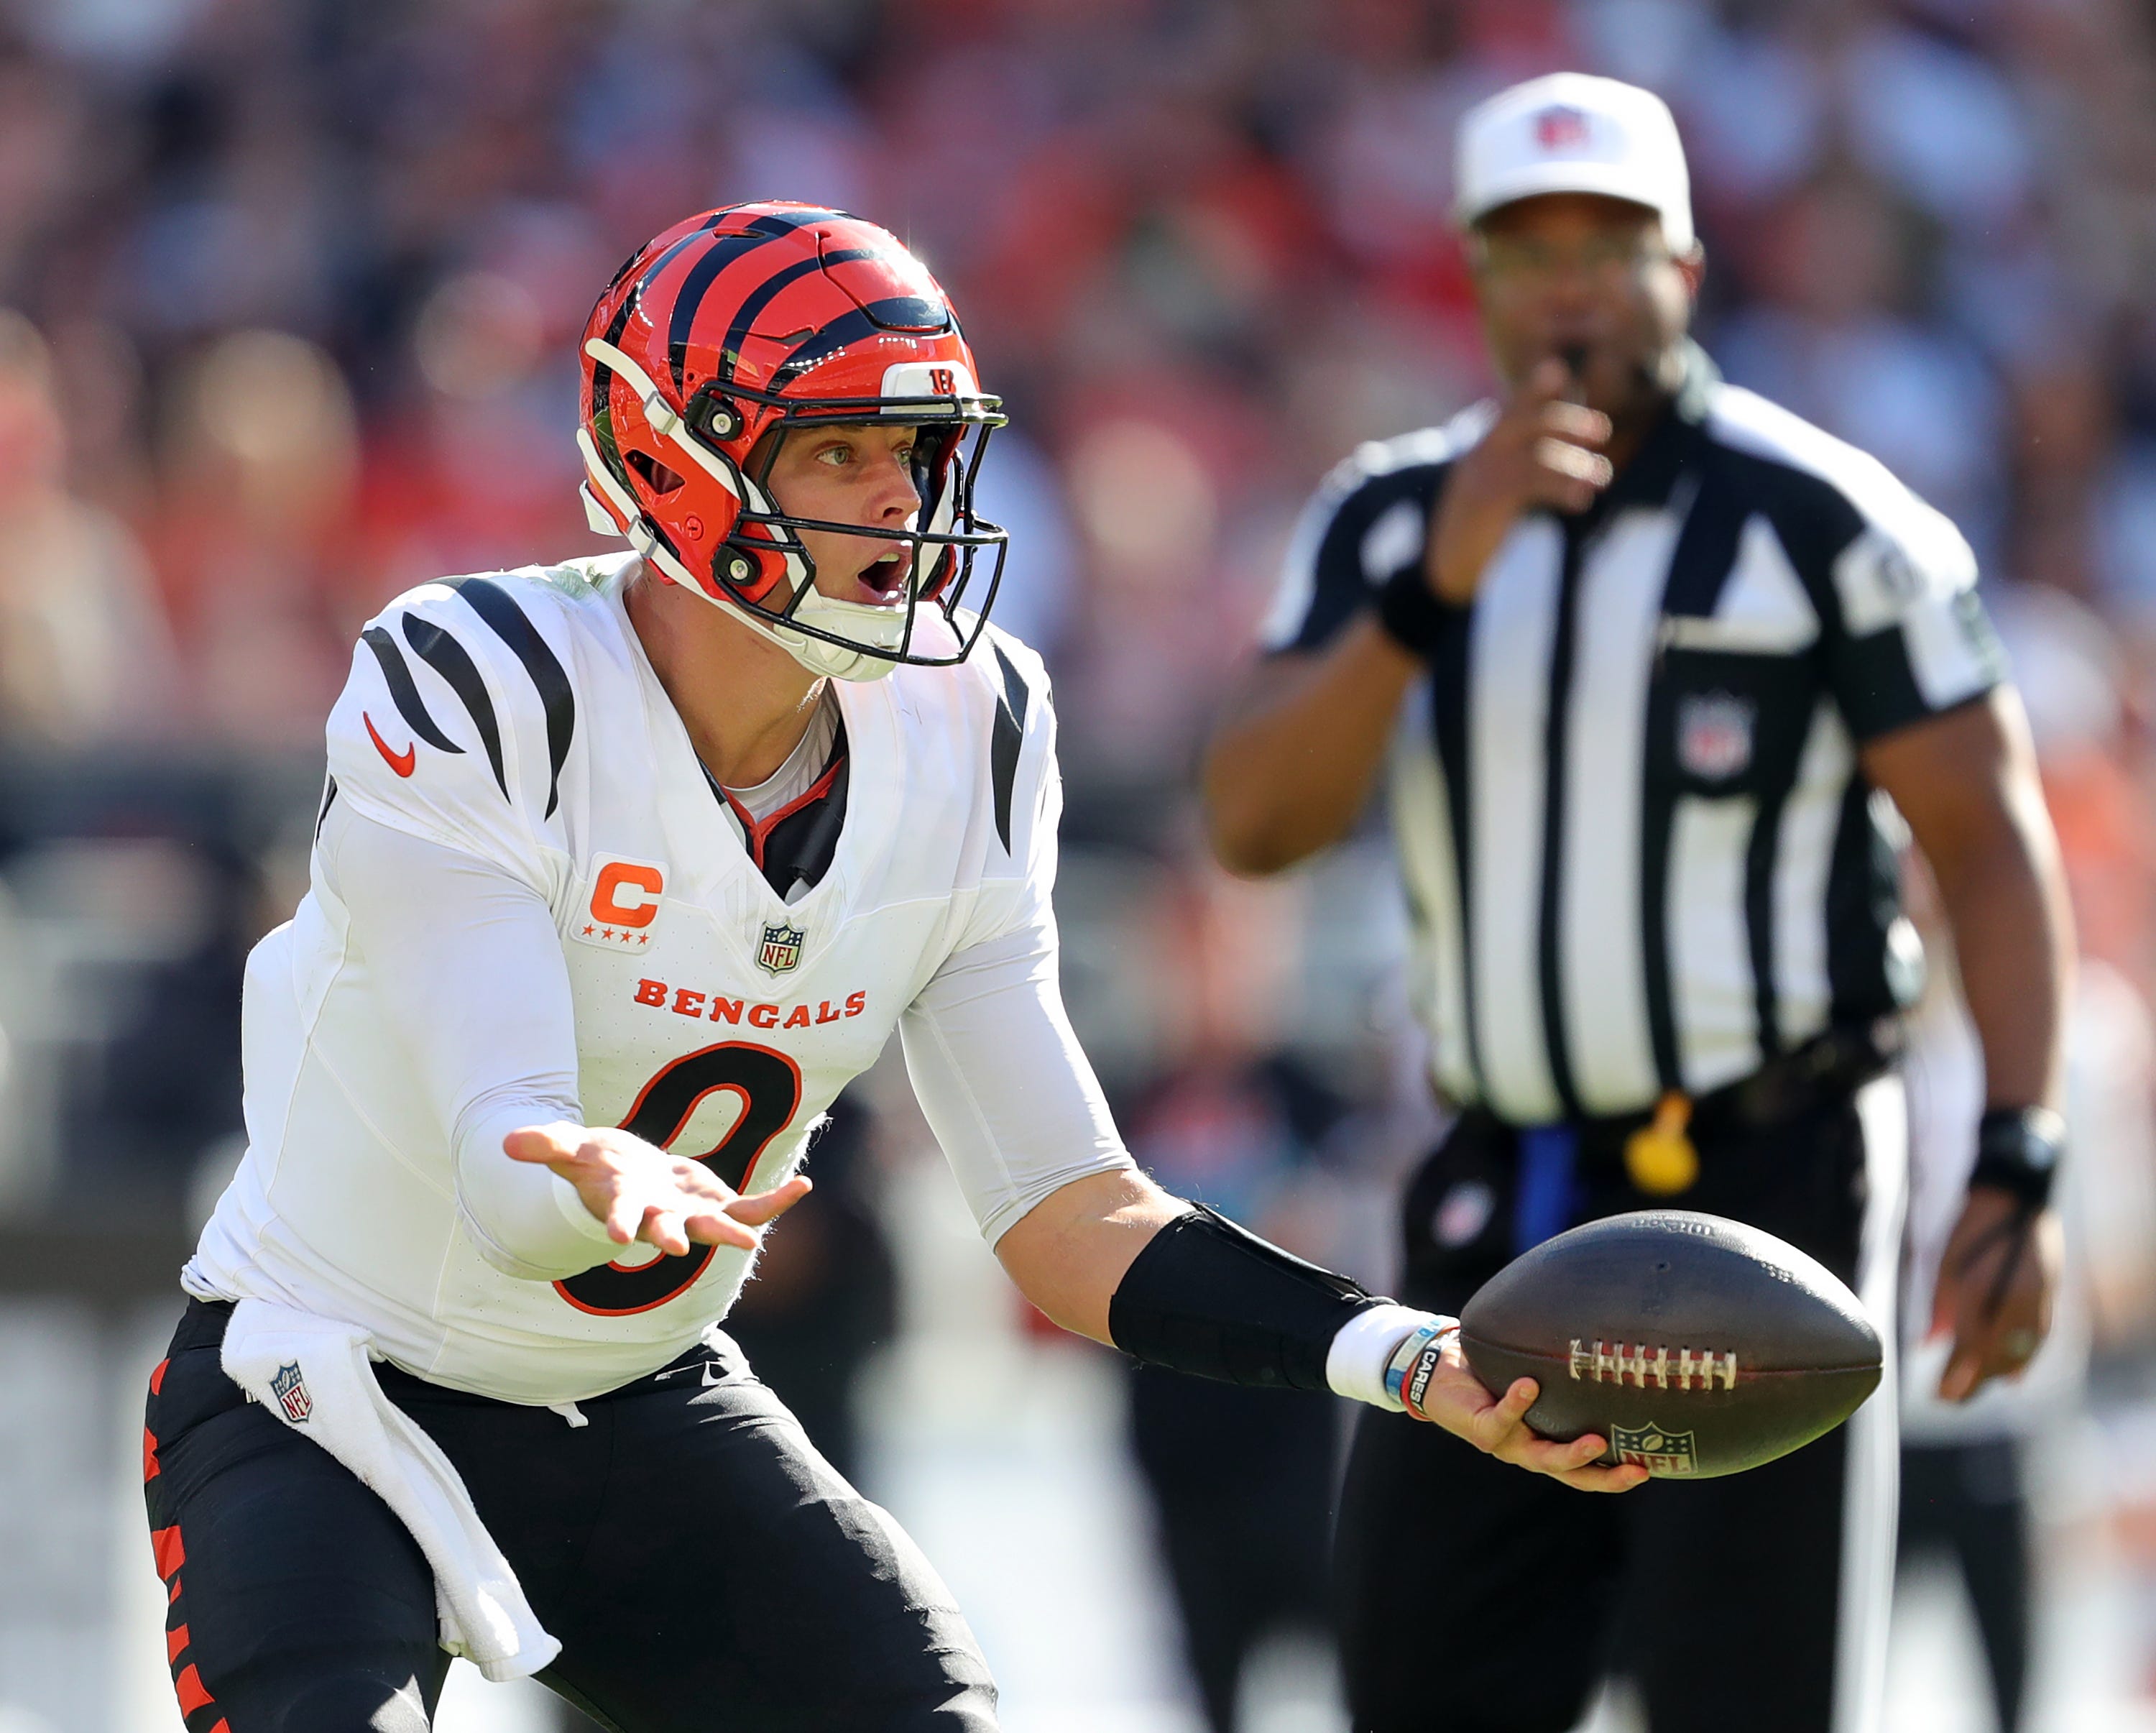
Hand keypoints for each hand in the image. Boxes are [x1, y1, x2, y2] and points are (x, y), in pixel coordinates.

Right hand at [504, 1121, 811, 1257]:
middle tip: (678, 1250)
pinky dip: (775, 1202)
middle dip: (674, 1236)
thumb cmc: (596, 1163)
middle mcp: (659, 1216)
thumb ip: (545, 1146)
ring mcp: (691, 1214)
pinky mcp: (716, 1205)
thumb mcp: (569, 1149)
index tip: (620, 1236)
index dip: (620, 1221)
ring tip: (754, 1238)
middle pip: (668, 1229)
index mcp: (624, 1203)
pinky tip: (802, 1188)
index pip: (620, 1215)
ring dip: (736, 1229)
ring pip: (717, 1226)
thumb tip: (508, 1142)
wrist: (627, 1175)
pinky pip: (751, 1206)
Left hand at [1403, 1331, 1646, 1492]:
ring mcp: (1506, 1443)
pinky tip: (1530, 1385)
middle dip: (1605, 1477)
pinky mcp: (1480, 1429)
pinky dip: (1517, 1402)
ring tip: (1596, 1441)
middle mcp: (1529, 1449)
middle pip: (1572, 1475)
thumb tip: (1606, 1340)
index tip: (1653, 1469)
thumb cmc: (1491, 1371)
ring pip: (1541, 1458)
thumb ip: (1561, 1371)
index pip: (1586, 1467)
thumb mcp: (1534, 1374)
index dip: (1616, 1474)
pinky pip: (1503, 1418)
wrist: (1438, 1369)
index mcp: (1545, 1442)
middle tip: (1638, 1469)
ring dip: (1570, 1453)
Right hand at [1425, 356, 1612, 603]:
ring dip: (1572, 464)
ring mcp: (1479, 477)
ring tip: (1600, 478)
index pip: (1511, 410)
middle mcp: (1479, 456)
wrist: (1439, 568)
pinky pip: (1528, 484)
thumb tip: (1563, 457)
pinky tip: (1581, 500)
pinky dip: (1561, 488)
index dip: (1534, 389)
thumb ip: (1519, 468)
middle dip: (1564, 420)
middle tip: (1602, 431)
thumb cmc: (1473, 533)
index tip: (1558, 371)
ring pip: (1533, 455)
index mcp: (1482, 449)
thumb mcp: (1491, 493)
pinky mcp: (1484, 503)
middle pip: (1523, 421)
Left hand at [1928, 1183, 2061, 1401]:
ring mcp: (2036, 1305)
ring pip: (2018, 1354)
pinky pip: (2036, 1342)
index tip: (1939, 1394)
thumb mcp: (1946, 1265)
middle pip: (1994, 1359)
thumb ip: (1940, 1308)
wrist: (2015, 1199)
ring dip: (1994, 1375)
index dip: (1956, 1376)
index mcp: (1983, 1294)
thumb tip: (1927, 1345)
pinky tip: (2012, 1378)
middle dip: (1972, 1383)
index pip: (1970, 1350)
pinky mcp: (2047, 1301)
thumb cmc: (1971, 1230)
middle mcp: (2013, 1306)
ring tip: (1971, 1390)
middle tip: (1948, 1399)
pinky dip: (2022, 1361)